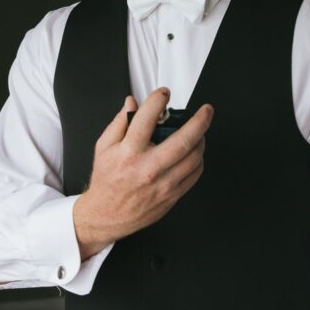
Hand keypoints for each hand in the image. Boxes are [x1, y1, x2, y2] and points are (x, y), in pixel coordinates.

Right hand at [73, 87, 213, 259]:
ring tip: (199, 131)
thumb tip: (131, 102)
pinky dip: (199, 159)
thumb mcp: (103, 147)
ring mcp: (163, 184)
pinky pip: (194, 174)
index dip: (158, 100)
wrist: (106, 215)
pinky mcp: (172, 196)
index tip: (164, 93)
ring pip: (194, 158)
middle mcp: (148, 168)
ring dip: (201, 140)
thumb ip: (119, 122)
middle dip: (199, 121)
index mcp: (129, 153)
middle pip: (183, 140)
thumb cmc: (106, 181)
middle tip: (206, 110)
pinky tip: (194, 152)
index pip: (147, 118)